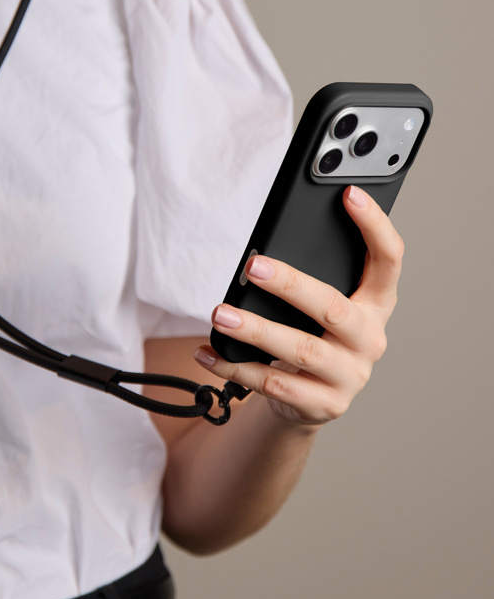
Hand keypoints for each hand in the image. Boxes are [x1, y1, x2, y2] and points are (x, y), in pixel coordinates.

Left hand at [194, 185, 403, 426]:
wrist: (311, 400)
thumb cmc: (314, 336)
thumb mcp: (321, 307)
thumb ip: (312, 279)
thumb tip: (262, 253)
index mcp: (376, 304)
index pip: (389, 259)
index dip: (375, 226)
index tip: (350, 194)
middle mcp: (370, 339)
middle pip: (333, 307)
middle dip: (290, 285)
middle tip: (253, 266)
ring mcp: (350, 375)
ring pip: (301, 349)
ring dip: (256, 331)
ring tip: (221, 315)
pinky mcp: (324, 404)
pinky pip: (274, 383)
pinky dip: (235, 367)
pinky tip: (208, 352)